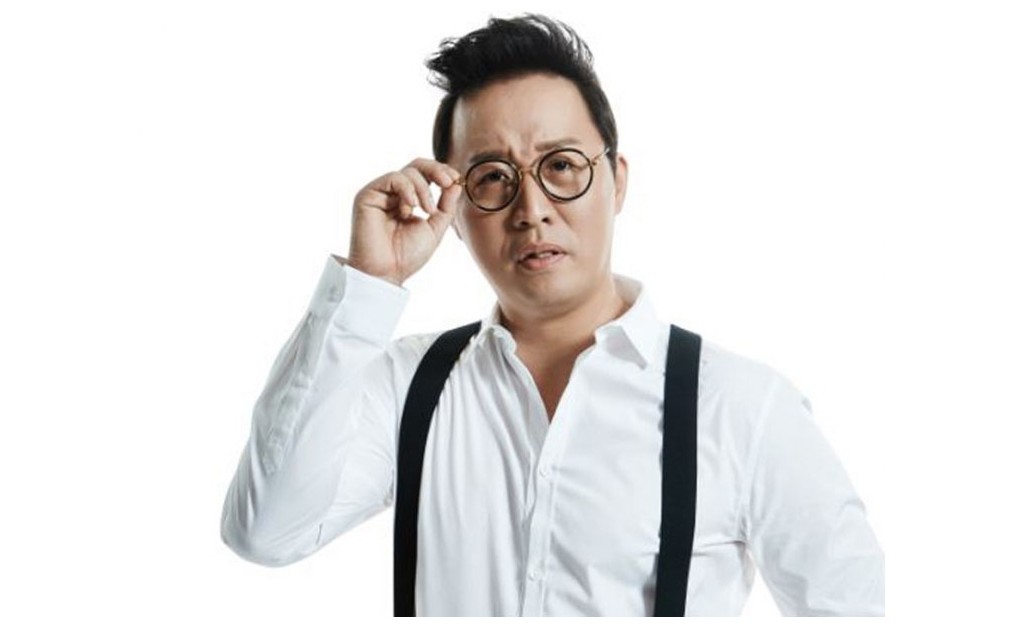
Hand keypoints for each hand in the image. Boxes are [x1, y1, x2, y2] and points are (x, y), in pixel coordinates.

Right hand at [347, 158, 462, 285]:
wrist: (386, 272)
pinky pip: (393, 178)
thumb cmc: (407, 256)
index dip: (441, 172)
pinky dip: (408, 190)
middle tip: (448, 182)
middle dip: (436, 170)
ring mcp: (380, 193)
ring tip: (426, 211)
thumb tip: (455, 184)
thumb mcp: (435, 228)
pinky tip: (412, 208)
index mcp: (407, 200)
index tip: (456, 180)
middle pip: (416, 166)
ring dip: (424, 190)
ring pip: (408, 172)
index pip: (425, 175)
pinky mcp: (367, 195)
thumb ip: (446, 206)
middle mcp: (392, 194)